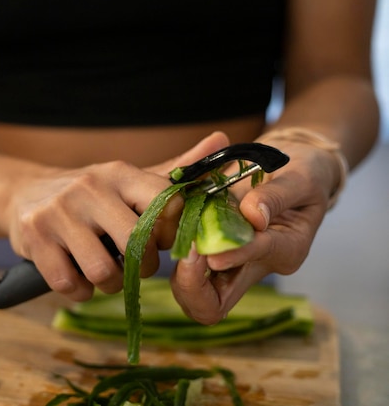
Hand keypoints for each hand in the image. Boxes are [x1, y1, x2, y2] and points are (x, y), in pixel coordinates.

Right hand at [7, 131, 230, 302]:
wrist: (24, 195)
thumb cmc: (89, 196)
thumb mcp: (127, 180)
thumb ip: (175, 169)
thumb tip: (223, 141)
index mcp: (120, 173)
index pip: (166, 204)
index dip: (173, 234)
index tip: (165, 243)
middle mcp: (90, 188)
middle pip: (139, 244)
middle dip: (144, 267)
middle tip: (137, 265)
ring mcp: (59, 213)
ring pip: (105, 271)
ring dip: (111, 284)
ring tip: (106, 273)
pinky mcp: (35, 238)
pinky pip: (70, 283)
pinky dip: (80, 291)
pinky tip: (78, 277)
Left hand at [170, 140, 338, 324]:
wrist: (295, 170)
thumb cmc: (305, 174)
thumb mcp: (302, 178)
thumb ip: (277, 196)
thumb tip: (253, 216)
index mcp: (284, 251)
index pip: (253, 263)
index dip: (230, 258)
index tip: (210, 248)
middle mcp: (254, 265)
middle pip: (214, 304)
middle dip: (191, 285)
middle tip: (185, 250)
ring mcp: (231, 260)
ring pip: (195, 292)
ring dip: (180, 270)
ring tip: (178, 235)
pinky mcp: (212, 248)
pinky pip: (187, 264)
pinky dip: (175, 249)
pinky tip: (171, 223)